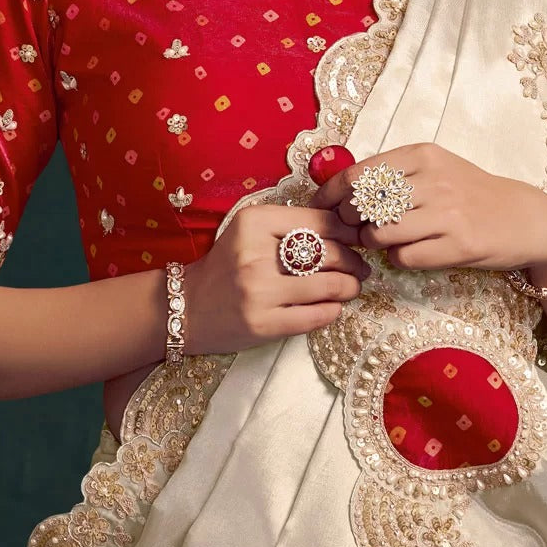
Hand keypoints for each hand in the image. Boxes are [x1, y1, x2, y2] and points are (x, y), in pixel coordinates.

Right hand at [183, 203, 371, 354]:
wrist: (186, 306)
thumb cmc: (227, 265)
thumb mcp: (250, 231)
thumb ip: (291, 225)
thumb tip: (346, 230)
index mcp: (253, 222)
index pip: (321, 222)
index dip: (349, 232)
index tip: (357, 240)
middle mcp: (255, 255)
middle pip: (330, 253)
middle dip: (354, 262)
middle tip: (360, 267)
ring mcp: (259, 292)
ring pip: (329, 286)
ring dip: (350, 287)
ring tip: (352, 287)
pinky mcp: (263, 325)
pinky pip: (317, 316)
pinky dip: (333, 310)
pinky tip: (333, 307)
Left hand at [309, 142, 546, 275]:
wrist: (525, 219)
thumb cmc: (471, 193)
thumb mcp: (435, 168)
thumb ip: (393, 173)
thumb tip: (338, 187)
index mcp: (423, 155)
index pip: (357, 174)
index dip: (331, 194)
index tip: (323, 207)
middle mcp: (434, 180)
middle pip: (362, 205)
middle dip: (348, 222)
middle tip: (351, 229)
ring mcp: (447, 214)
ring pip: (379, 233)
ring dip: (371, 243)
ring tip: (381, 241)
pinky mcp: (458, 245)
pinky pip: (404, 257)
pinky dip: (398, 258)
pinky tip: (410, 251)